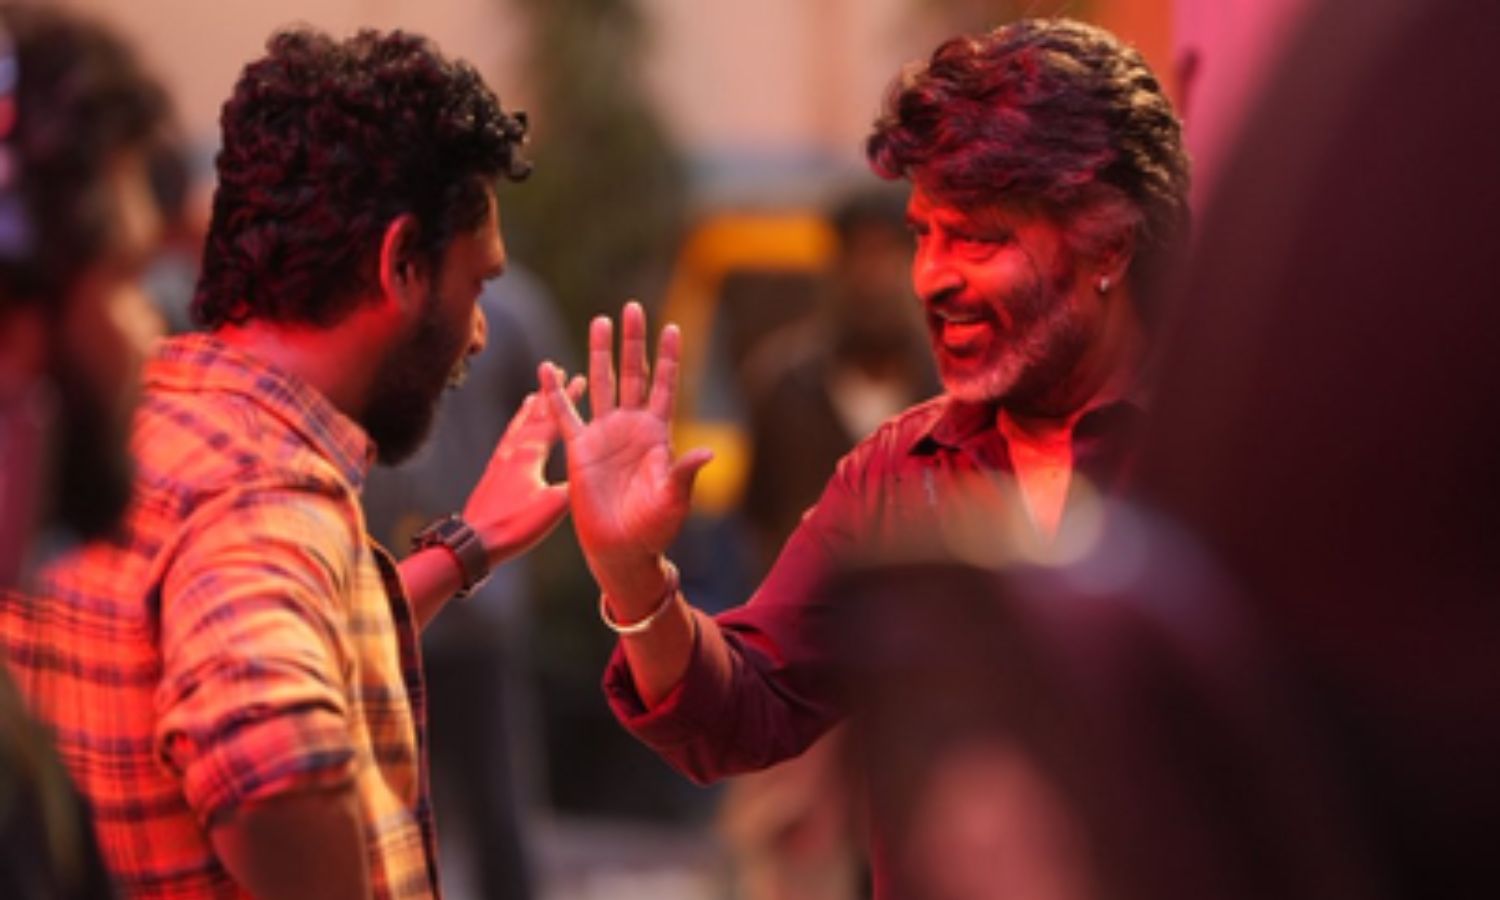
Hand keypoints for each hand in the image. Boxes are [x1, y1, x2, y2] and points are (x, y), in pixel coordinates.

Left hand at [462, 379, 582, 566]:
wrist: (474, 542)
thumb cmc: (515, 525)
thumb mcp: (553, 508)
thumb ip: (573, 487)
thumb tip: (590, 476)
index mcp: (530, 454)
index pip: (554, 419)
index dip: (568, 399)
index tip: (580, 378)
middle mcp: (513, 450)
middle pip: (535, 415)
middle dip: (550, 394)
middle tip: (558, 372)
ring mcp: (500, 461)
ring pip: (517, 425)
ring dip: (529, 409)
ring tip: (534, 395)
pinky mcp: (492, 474)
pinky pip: (506, 442)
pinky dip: (514, 429)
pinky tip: (515, 433)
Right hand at [539, 301, 711, 609]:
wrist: (622, 548)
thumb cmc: (654, 528)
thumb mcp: (674, 499)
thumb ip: (684, 473)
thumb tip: (707, 453)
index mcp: (658, 434)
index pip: (664, 386)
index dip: (669, 358)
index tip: (673, 326)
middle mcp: (631, 427)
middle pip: (633, 373)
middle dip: (633, 341)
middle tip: (632, 307)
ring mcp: (604, 435)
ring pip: (602, 383)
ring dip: (600, 353)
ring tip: (601, 320)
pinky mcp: (579, 449)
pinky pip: (565, 415)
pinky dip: (556, 393)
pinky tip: (548, 368)